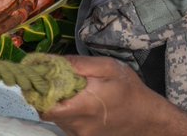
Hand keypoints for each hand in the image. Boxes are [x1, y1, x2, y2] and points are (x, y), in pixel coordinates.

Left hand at [42, 56, 186, 135]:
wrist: (148, 119)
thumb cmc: (129, 90)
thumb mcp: (108, 68)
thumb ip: (78, 64)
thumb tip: (49, 60)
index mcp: (82, 107)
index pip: (44, 106)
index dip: (38, 91)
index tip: (39, 76)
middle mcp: (78, 126)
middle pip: (48, 112)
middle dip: (48, 94)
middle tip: (57, 79)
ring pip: (57, 118)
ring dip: (59, 103)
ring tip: (75, 90)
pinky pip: (68, 124)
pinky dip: (69, 112)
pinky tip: (83, 102)